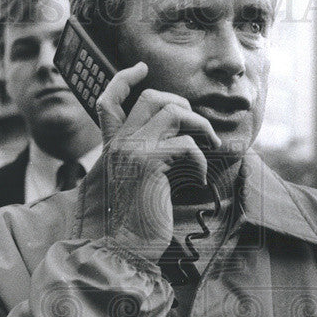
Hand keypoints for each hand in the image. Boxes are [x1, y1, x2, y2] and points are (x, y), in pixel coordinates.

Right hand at [95, 62, 221, 261]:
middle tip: (198, 129)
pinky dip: (200, 161)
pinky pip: (187, 144)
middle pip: (151, 97)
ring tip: (208, 147)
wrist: (126, 248)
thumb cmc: (138, 221)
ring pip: (173, 112)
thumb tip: (178, 140)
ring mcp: (131, 150)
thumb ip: (145, 158)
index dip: (124, 79)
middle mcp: (118, 144)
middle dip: (183, 105)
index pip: (108, 100)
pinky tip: (198, 180)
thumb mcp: (138, 183)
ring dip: (200, 127)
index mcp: (112, 147)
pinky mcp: (148, 163)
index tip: (141, 68)